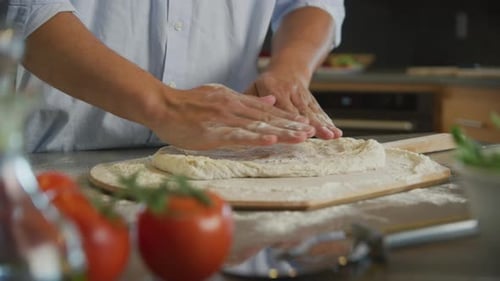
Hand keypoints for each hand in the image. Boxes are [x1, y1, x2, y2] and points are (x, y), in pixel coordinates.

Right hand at [147, 84, 315, 149]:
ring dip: (281, 133)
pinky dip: (256, 138)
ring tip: (301, 138)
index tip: (304, 123)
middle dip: (291, 126)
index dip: (286, 118)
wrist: (162, 105)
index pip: (266, 111)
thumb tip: (271, 99)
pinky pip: (238, 136)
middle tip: (311, 133)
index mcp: (234, 100)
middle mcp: (234, 108)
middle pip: (267, 119)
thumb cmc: (186, 103)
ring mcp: (224, 119)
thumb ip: (245, 99)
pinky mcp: (213, 132)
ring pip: (258, 127)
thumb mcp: (219, 94)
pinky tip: (271, 141)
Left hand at [245, 70, 341, 138]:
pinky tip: (336, 133)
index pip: (279, 106)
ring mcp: (302, 95)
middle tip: (319, 135)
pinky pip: (320, 112)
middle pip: (299, 111)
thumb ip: (249, 100)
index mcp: (271, 87)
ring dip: (323, 124)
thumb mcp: (253, 87)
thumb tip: (242, 114)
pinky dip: (328, 122)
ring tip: (332, 136)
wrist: (289, 67)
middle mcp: (289, 91)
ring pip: (313, 111)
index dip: (288, 117)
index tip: (295, 128)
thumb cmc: (264, 84)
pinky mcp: (312, 100)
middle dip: (311, 124)